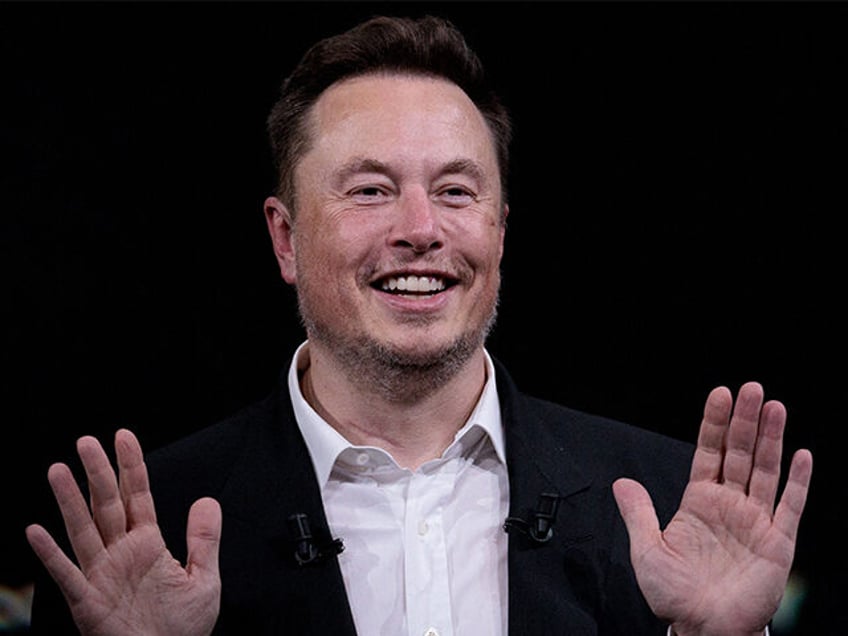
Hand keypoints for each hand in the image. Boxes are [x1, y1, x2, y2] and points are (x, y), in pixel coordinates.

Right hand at [26, 429, 221, 635]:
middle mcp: (120, 553)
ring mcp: (101, 575)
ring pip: (83, 530)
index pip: (138, 495)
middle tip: (86, 441)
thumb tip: (207, 500)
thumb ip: (204, 539)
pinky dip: (50, 555)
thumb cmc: (181, 629)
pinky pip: (67, 574)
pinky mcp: (87, 601)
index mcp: (147, 544)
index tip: (123, 436)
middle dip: (97, 473)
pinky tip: (37, 531)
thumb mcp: (204, 579)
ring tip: (58, 471)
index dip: (131, 466)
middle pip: (107, 504)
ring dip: (70, 501)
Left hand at [612, 382, 812, 635]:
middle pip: (740, 453)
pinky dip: (797, 482)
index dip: (714, 423)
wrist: (704, 629)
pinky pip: (790, 507)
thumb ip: (639, 514)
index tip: (720, 394)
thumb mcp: (647, 551)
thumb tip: (621, 482)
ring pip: (766, 471)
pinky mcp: (777, 543)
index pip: (709, 452)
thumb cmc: (675, 595)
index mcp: (699, 502)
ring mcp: (755, 521)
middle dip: (746, 420)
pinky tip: (801, 455)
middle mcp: (729, 505)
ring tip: (775, 406)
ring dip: (772, 439)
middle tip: (752, 388)